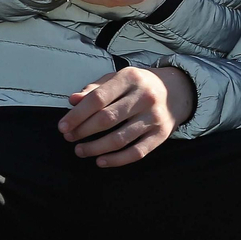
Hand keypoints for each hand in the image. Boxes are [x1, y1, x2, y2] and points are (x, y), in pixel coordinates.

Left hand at [58, 65, 194, 166]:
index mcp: (130, 78)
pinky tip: (101, 161)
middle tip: (69, 138)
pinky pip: (136, 152)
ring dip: (95, 148)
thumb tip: (73, 100)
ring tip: (80, 151)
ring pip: (119, 139)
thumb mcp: (118, 79)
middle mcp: (144, 96)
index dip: (77, 115)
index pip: (97, 98)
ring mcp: (154, 117)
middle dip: (83, 131)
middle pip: (107, 119)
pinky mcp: (161, 134)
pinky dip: (116, 160)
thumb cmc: (139, 85)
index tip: (62, 127)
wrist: (178, 90)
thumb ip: (95, 89)